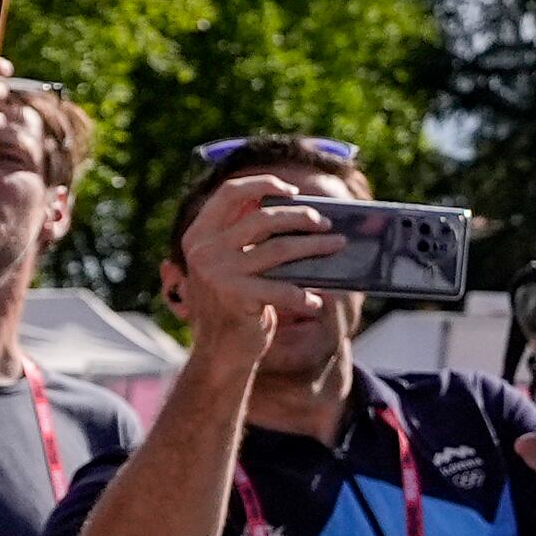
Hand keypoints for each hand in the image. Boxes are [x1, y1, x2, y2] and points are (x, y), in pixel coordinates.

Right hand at [175, 174, 340, 329]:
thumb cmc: (236, 303)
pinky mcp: (235, 296)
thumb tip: (301, 214)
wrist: (219, 352)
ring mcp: (217, 272)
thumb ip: (246, 239)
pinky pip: (282, 288)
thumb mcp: (231, 266)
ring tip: (336, 246)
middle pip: (264, 217)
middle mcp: (203, 249)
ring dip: (315, 246)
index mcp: (199, 234)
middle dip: (302, 217)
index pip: (229, 192)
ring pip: (280, 248)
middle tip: (326, 224)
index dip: (263, 183)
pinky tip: (316, 301)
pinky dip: (304, 294)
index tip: (293, 190)